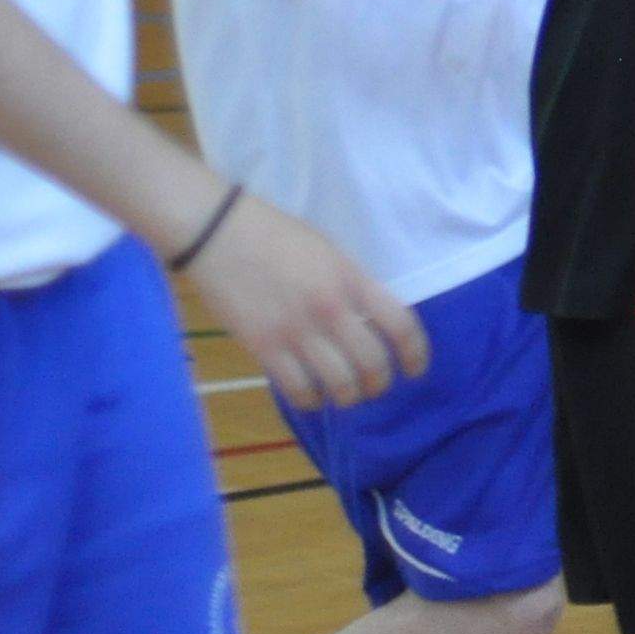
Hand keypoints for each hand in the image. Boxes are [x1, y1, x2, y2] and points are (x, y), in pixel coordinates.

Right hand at [184, 193, 428, 412]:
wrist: (219, 233)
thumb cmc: (277, 236)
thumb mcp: (330, 253)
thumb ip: (353, 286)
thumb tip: (370, 320)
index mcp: (352, 279)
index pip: (400, 325)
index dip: (416, 354)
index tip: (416, 369)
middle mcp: (330, 308)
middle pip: (372, 363)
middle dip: (379, 384)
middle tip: (375, 387)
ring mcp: (296, 331)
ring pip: (339, 383)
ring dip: (348, 397)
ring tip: (346, 395)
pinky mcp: (263, 347)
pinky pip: (297, 389)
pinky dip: (310, 400)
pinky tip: (312, 395)